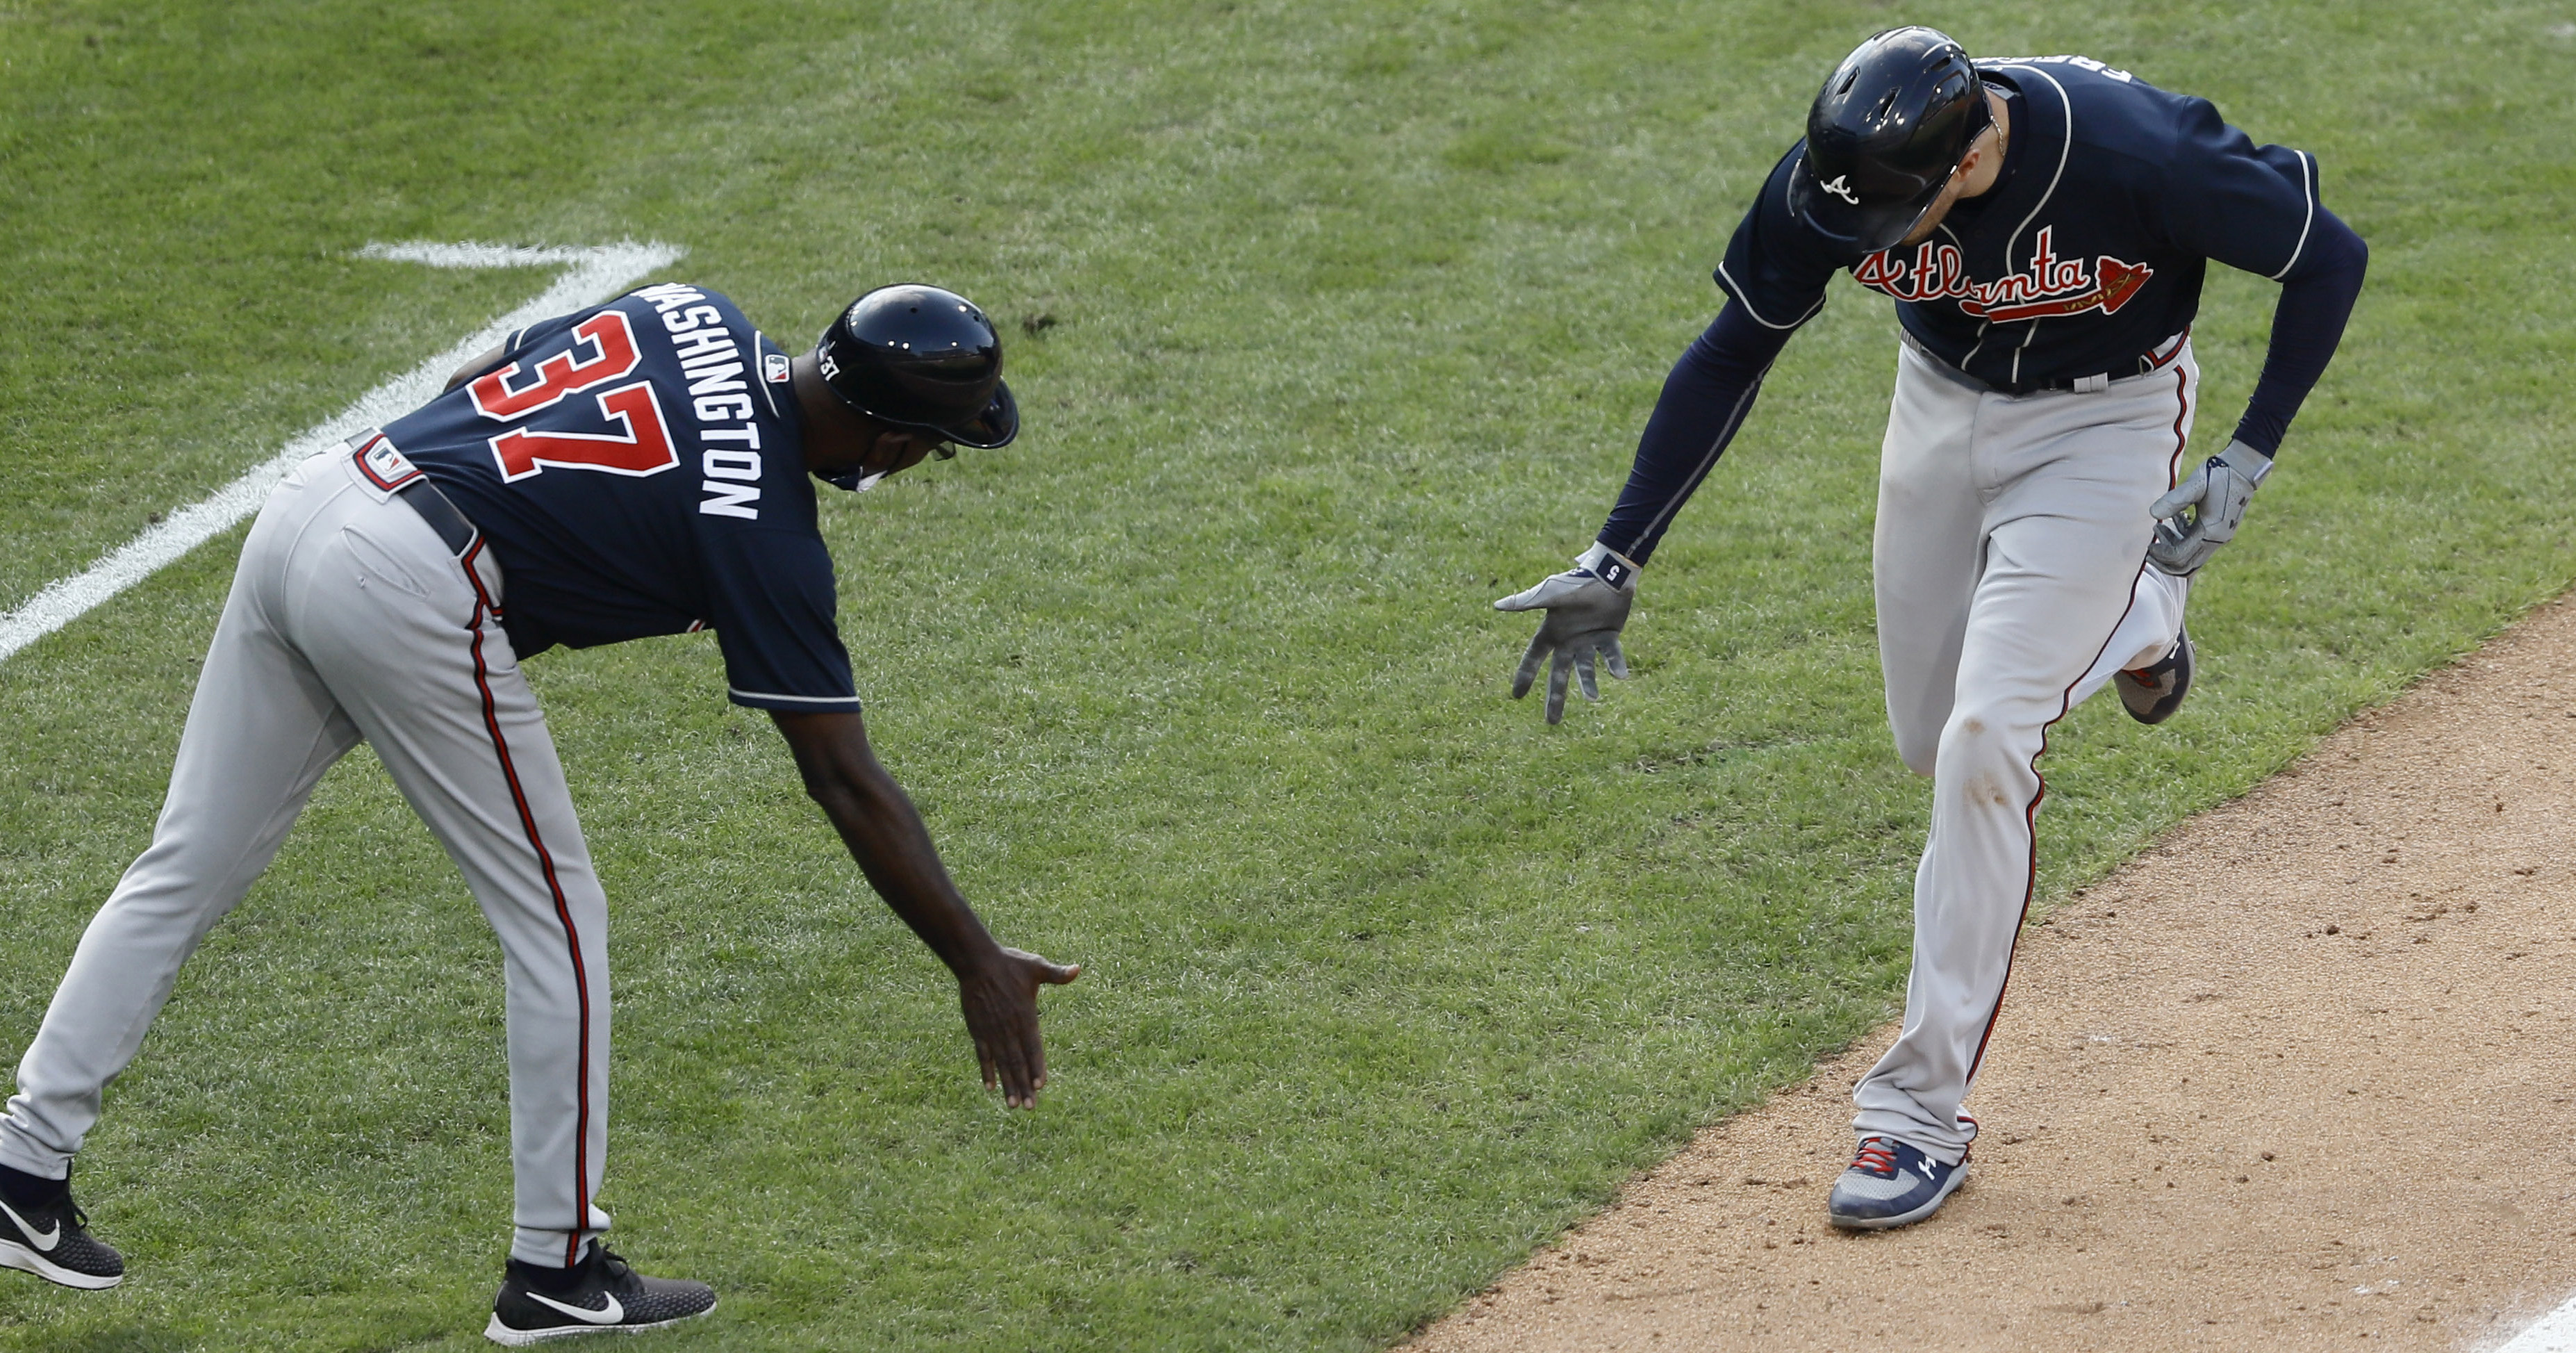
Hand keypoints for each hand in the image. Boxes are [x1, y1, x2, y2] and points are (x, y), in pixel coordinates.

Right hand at [956, 946, 1081, 1107]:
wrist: (977, 961)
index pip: (1033, 1047)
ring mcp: (992, 1031)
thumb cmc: (1009, 963)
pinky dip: (987, 1071)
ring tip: (1013, 1105)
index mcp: (1025, 1015)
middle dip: (1024, 1086)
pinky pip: (983, 1055)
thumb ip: (1057, 974)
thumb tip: (1078, 969)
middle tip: (1030, 1107)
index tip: (1040, 1086)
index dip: (1037, 1067)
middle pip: (1018, 1061)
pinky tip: (990, 1087)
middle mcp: (1009, 1027)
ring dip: (1007, 1084)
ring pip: (1002, 1063)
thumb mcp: (1036, 966)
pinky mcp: (977, 1030)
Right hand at [1494, 545, 1636, 723]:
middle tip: (1552, 723)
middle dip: (1555, 698)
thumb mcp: (1548, 594)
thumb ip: (1525, 602)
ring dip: (1589, 683)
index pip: (1533, 658)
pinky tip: (1621, 676)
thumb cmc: (1574, 581)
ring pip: (1586, 669)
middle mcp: (1568, 641)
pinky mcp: (1608, 637)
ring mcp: (1588, 641)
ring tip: (1593, 698)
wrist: (1606, 573)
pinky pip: (1611, 655)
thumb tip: (1496, 605)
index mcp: (1550, 632)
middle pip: (1558, 674)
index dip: (1524, 676)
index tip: (1517, 697)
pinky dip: (1615, 665)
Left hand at [2147, 439, 2271, 575]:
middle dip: (2165, 561)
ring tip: (2158, 528)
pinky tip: (2176, 519)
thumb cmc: (2219, 474)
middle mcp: (2217, 539)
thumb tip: (2153, 514)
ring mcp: (2219, 535)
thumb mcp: (2195, 485)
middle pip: (2187, 565)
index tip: (2148, 545)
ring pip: (2192, 555)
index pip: (2181, 556)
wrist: (2244, 467)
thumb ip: (2174, 500)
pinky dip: (2183, 537)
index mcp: (2211, 533)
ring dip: (2173, 546)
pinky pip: (2198, 543)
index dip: (2162, 554)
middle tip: (2148, 551)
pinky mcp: (2218, 528)